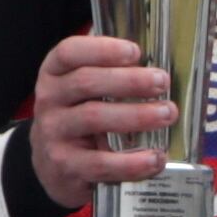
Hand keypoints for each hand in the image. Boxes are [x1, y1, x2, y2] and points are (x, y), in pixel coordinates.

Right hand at [27, 32, 178, 208]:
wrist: (54, 167)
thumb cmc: (80, 120)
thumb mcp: (85, 93)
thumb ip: (112, 75)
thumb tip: (156, 67)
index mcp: (55, 74)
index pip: (68, 52)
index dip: (101, 49)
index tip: (135, 52)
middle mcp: (49, 100)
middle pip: (86, 82)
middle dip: (129, 80)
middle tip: (162, 82)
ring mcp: (54, 134)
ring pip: (94, 118)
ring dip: (137, 115)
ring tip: (167, 114)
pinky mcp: (65, 166)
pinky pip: (101, 163)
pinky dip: (132, 162)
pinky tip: (156, 158)